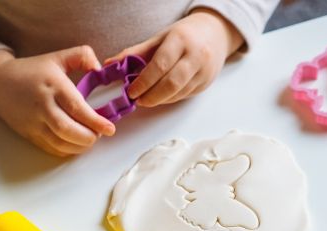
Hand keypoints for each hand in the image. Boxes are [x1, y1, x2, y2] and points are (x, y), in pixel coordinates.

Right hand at [0, 46, 115, 156]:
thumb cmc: (32, 71)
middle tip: (99, 134)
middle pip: (68, 130)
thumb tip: (99, 68)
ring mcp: (34, 122)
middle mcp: (42, 105)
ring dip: (80, 146)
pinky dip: (67, 151)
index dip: (95, 121)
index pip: (76, 107)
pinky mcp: (30, 134)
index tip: (109, 128)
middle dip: (89, 137)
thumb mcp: (57, 57)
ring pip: (60, 143)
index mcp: (53, 85)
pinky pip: (51, 149)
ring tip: (89, 139)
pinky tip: (76, 144)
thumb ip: (81, 56)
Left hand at [107, 9, 243, 107]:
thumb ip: (136, 53)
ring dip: (160, 99)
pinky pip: (184, 96)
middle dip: (152, 96)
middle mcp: (196, 56)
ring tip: (146, 99)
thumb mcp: (160, 38)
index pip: (160, 65)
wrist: (215, 34)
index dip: (144, 82)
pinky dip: (169, 99)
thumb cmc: (184, 35)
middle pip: (171, 83)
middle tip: (138, 100)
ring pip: (178, 93)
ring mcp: (204, 71)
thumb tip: (111, 64)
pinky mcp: (206, 83)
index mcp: (181, 40)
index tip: (131, 91)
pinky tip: (160, 96)